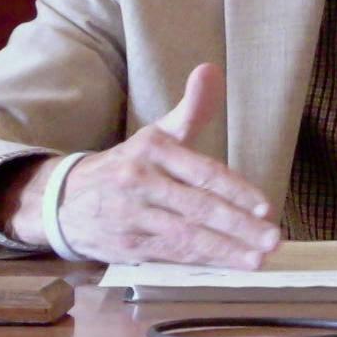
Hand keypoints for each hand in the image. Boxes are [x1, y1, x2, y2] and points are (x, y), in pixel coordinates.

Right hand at [59, 63, 280, 267]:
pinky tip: (226, 265)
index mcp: (152, 149)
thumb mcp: (156, 134)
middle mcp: (139, 181)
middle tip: (272, 238)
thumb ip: (191, 109)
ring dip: (224, 250)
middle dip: (238, 225)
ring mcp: (130, 215)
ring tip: (257, 258)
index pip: (201, 171)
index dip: (235, 190)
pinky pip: (169, 254)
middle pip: (197, 207)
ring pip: (185, 235)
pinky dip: (200, 261)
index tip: (264, 206)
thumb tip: (211, 70)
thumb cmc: (127, 165)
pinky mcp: (125, 245)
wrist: (65, 198)